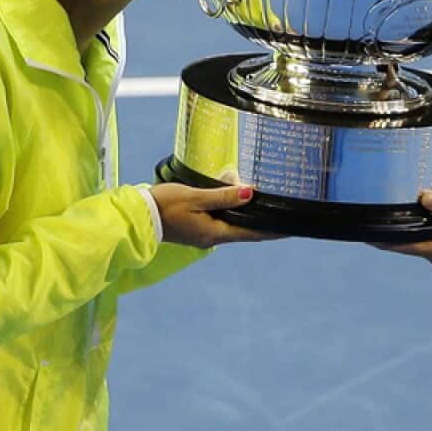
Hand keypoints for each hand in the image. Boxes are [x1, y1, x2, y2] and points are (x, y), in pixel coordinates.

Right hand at [149, 182, 278, 248]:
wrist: (139, 215)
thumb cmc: (165, 205)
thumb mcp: (196, 197)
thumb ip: (223, 196)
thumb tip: (251, 193)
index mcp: (215, 234)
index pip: (252, 234)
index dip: (272, 230)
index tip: (292, 227)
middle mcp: (212, 237)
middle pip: (244, 228)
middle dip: (260, 217)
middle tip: (280, 207)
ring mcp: (204, 233)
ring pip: (232, 221)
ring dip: (244, 210)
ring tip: (258, 196)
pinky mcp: (196, 227)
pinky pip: (220, 217)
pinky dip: (230, 208)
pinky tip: (233, 195)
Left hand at [377, 190, 431, 266]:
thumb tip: (425, 197)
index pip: (405, 246)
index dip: (384, 241)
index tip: (364, 234)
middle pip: (407, 243)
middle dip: (390, 231)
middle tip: (370, 216)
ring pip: (416, 239)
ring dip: (403, 227)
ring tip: (385, 212)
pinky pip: (426, 236)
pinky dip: (417, 225)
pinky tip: (411, 212)